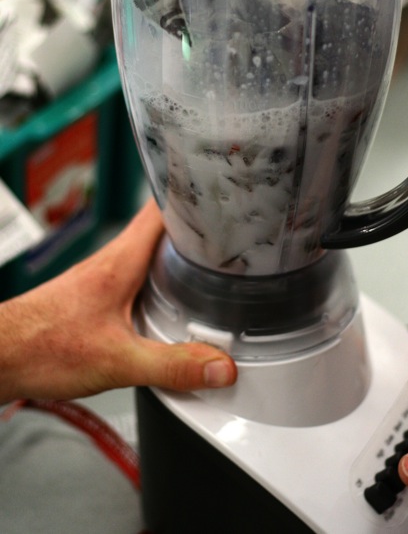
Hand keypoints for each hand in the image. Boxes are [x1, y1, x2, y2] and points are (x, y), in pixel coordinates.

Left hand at [0, 200, 235, 402]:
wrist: (0, 356)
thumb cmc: (42, 347)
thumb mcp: (119, 362)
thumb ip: (173, 365)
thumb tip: (218, 366)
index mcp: (122, 262)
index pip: (162, 207)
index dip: (193, 195)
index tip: (223, 195)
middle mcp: (113, 261)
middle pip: (161, 226)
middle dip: (195, 224)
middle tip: (230, 228)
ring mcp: (104, 275)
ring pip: (149, 250)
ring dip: (178, 250)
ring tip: (212, 258)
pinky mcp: (97, 293)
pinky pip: (137, 272)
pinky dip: (160, 275)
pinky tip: (170, 298)